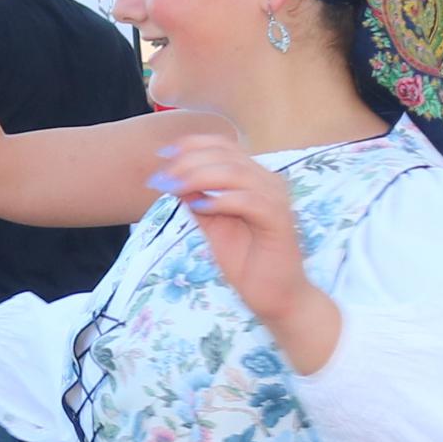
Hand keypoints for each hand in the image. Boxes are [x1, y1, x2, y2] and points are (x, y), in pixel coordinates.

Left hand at [153, 143, 330, 362]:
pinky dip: (223, 200)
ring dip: (200, 176)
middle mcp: (268, 181)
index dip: (192, 145)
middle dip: (189, 162)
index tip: (163, 154)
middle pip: (226, 155)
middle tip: (164, 177)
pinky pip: (250, 201)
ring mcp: (276, 199)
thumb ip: (196, 200)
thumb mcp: (213, 225)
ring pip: (236, 173)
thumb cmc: (247, 261)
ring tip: (176, 187)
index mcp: (254, 178)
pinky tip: (202, 206)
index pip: (223, 146)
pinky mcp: (279, 220)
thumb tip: (171, 178)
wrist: (276, 296)